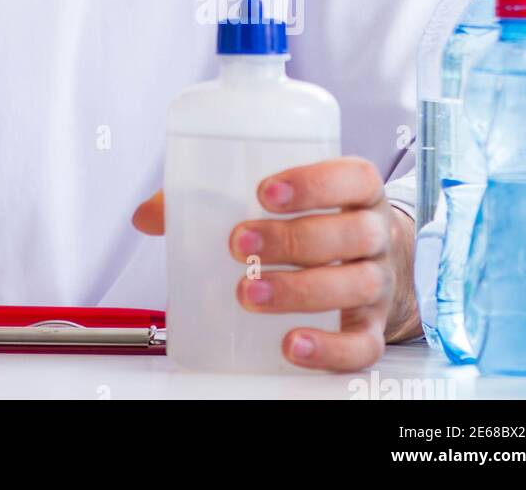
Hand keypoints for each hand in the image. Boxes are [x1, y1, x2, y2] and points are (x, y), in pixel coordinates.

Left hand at [131, 157, 419, 371]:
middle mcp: (374, 234)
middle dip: (292, 239)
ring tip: (250, 293)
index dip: (314, 182)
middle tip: (240, 244)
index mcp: (356, 191)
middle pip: (351, 234)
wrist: (368, 260)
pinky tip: (293, 344)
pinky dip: (330, 348)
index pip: (351, 177)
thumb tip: (147, 216)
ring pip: (355, 286)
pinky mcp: (373, 327)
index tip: (265, 191)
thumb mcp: (279, 196)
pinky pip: (363, 344)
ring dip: (300, 291)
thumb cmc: (312, 219)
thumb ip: (212, 197)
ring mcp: (378, 282)